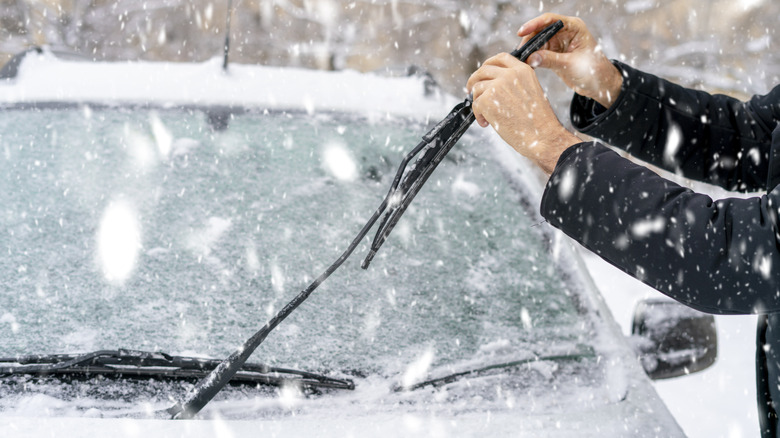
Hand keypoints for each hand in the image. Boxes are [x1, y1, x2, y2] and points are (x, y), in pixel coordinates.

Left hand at [467, 53, 579, 174]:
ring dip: (478, 102)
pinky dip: (478, 115)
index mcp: (523, 70)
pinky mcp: (487, 100)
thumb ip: (514, 83)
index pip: (501, 58)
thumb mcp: (530, 92)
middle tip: (470, 91)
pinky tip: (487, 123)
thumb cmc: (538, 121)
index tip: (482, 74)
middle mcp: (510, 74)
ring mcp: (497, 86)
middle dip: (474, 80)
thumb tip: (492, 84)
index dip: (488, 64)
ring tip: (487, 117)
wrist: (542, 136)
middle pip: (483, 70)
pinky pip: (475, 104)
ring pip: (477, 88)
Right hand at [519, 13, 621, 107]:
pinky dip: (532, 58)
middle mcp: (565, 32)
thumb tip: (530, 58)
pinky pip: (539, 53)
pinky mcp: (554, 54)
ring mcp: (559, 43)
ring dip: (529, 51)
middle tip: (520, 53)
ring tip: (522, 61)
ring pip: (538, 43)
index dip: (534, 24)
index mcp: (574, 27)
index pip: (550, 20)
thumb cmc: (593, 70)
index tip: (522, 32)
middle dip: (529, 41)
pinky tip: (527, 65)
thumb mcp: (571, 65)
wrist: (600, 84)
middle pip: (540, 31)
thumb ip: (550, 60)